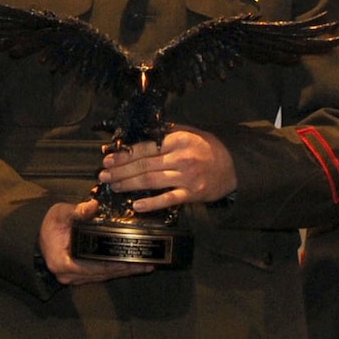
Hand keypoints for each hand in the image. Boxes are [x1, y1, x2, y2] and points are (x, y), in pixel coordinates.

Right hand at [39, 200, 152, 284]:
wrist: (37, 237)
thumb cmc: (48, 227)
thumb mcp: (59, 214)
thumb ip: (76, 211)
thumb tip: (92, 205)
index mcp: (63, 263)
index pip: (94, 267)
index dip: (115, 264)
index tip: (132, 260)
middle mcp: (70, 276)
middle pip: (103, 274)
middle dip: (126, 269)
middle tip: (147, 264)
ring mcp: (75, 278)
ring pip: (104, 276)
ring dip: (124, 271)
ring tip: (145, 265)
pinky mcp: (81, 276)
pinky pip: (101, 274)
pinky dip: (116, 270)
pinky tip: (131, 266)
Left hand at [99, 129, 236, 210]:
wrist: (234, 166)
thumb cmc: (207, 147)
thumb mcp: (188, 133)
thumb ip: (165, 133)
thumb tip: (137, 134)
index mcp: (178, 140)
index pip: (145, 147)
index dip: (124, 154)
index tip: (108, 158)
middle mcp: (181, 158)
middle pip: (144, 165)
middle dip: (121, 171)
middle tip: (103, 175)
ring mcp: (186, 177)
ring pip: (151, 181)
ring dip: (129, 184)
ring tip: (113, 186)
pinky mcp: (192, 194)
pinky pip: (168, 200)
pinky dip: (151, 203)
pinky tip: (136, 205)